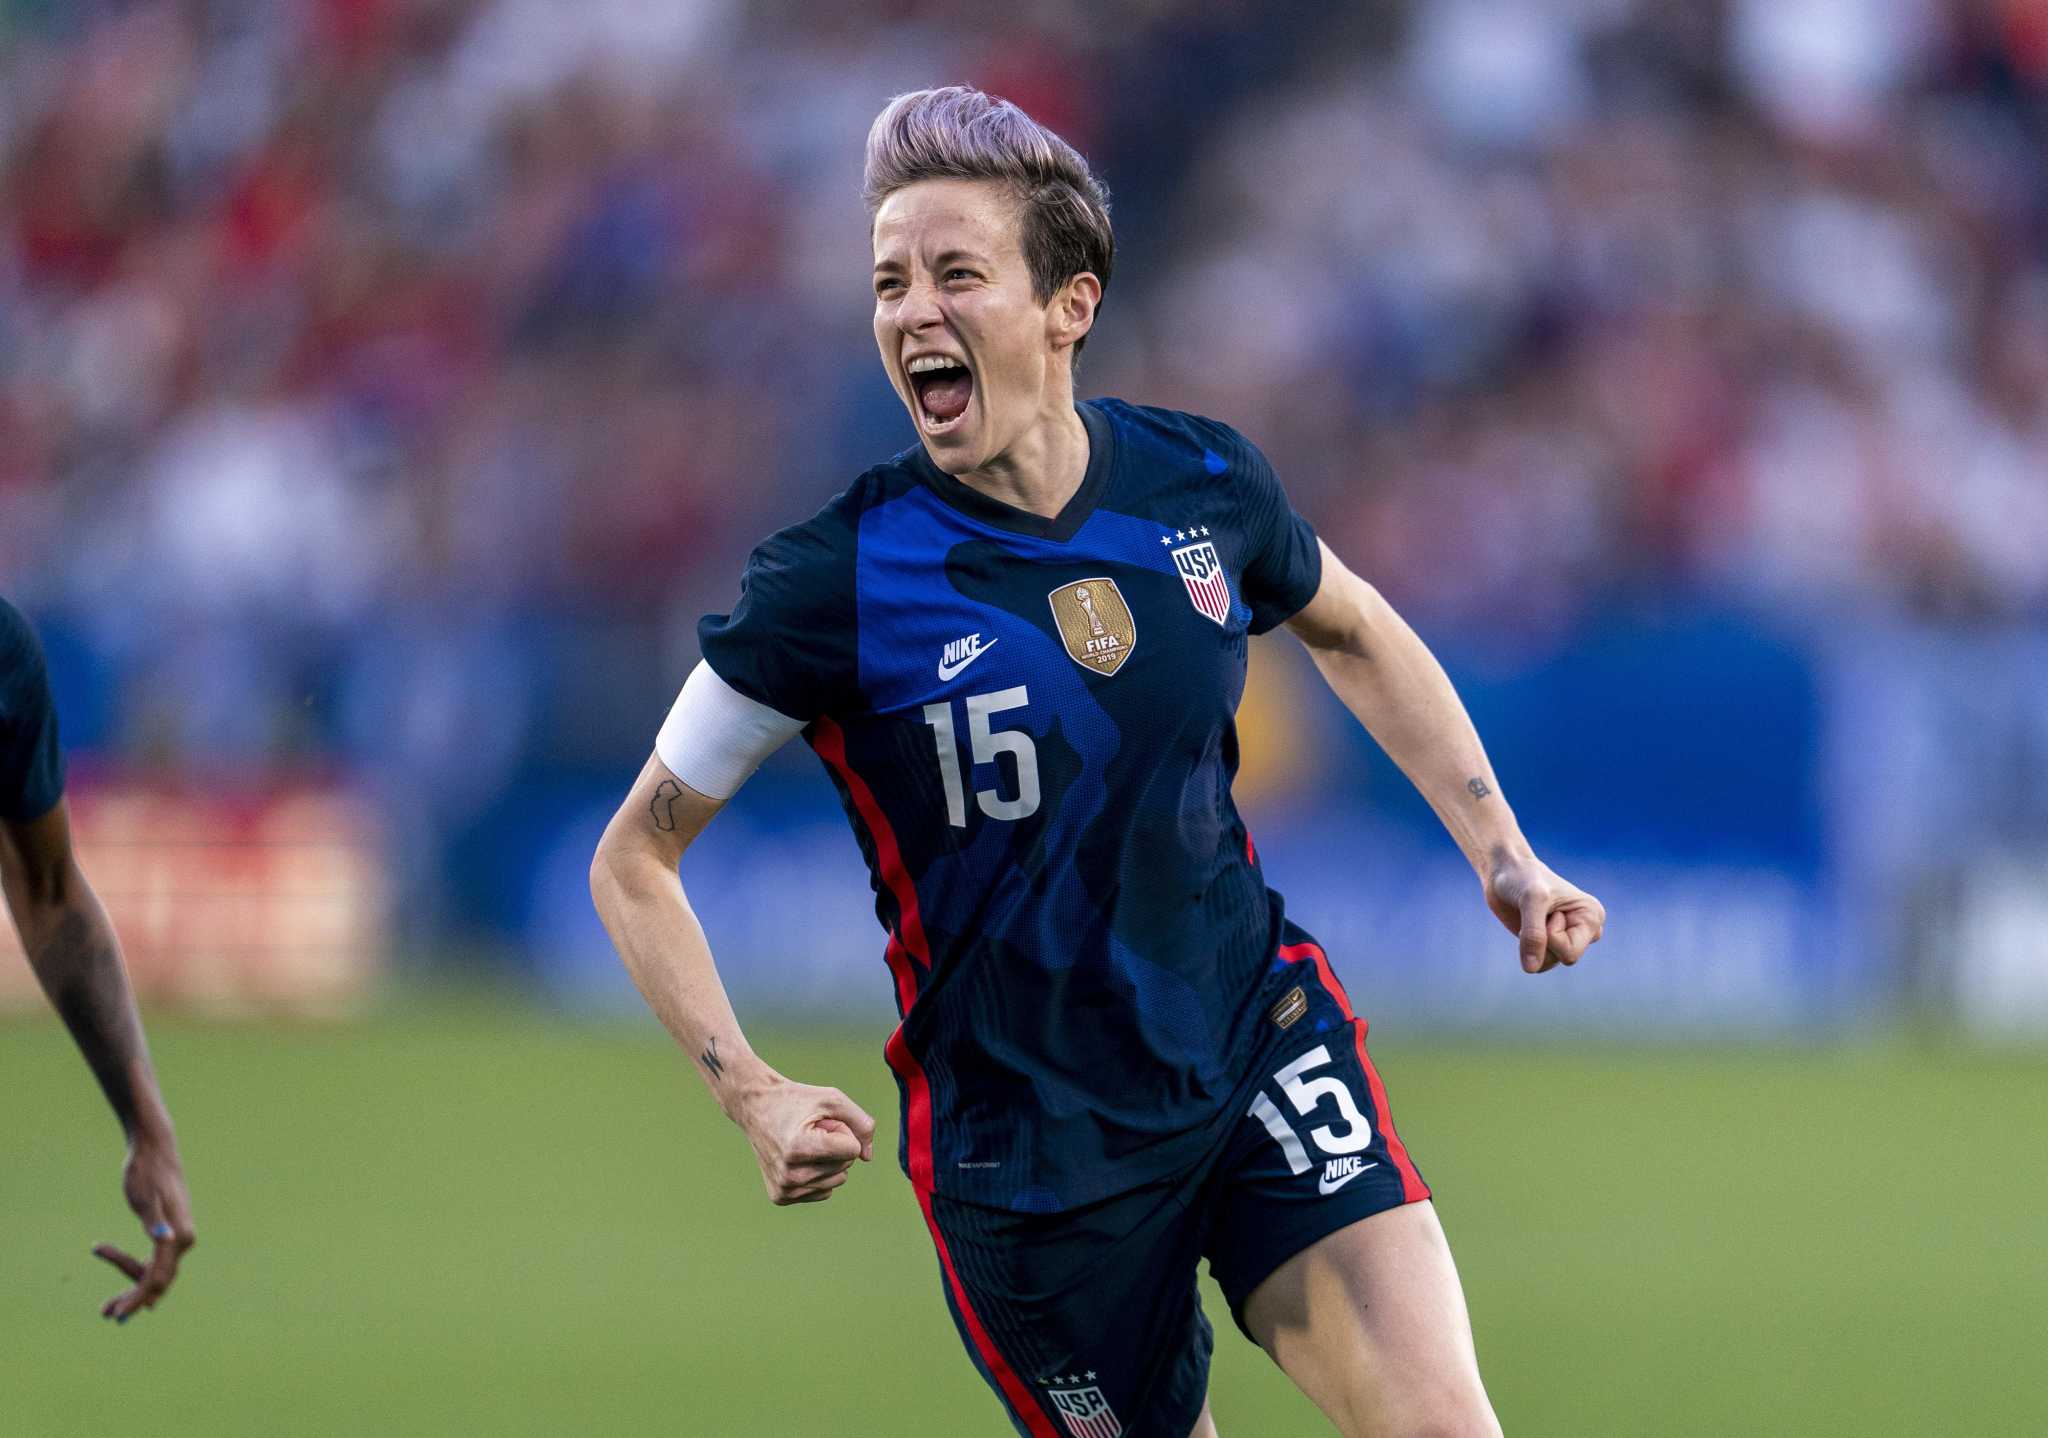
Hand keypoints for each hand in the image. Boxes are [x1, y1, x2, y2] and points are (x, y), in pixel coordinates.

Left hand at [95, 1132, 195, 1321]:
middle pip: (158, 1280)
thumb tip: (165, 1239)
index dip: (137, 1298)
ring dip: (131, 1287)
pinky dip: (133, 1268)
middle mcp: (182, 1240)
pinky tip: (108, 1258)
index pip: (157, 1278)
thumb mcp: (144, 1197)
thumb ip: (154, 1220)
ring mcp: (176, 1237)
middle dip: (133, 1298)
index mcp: (179, 1236)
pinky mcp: (167, 1231)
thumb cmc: (147, 1172)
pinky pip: (153, 1259)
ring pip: (155, 1272)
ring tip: (106, 1305)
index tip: (116, 1314)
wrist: (154, 1151)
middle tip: (105, 1313)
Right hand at [732, 1077, 875, 1205]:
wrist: (755, 1107)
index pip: (852, 1150)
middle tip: (811, 1130)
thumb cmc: (796, 1100)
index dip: (843, 1129)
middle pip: (845, 1166)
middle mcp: (789, 1174)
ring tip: (805, 1142)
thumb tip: (867, 1157)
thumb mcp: (832, 1099)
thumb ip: (861, 1123)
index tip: (820, 1121)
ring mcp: (784, 1189)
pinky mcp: (781, 1197)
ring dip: (829, 1160)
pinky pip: (823, 1191)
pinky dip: (819, 1174)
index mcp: (799, 1148)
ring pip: (837, 1180)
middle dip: (836, 1144)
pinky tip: (799, 1158)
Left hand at [1485, 854, 1605, 973]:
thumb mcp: (1531, 901)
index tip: (1548, 911)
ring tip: (1532, 917)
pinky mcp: (1549, 942)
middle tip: (1540, 914)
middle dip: (1543, 942)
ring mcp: (1568, 937)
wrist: (1504, 871)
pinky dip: (1526, 948)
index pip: (1571, 952)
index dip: (1550, 937)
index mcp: (1592, 916)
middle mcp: (1586, 929)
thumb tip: (1531, 969)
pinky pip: (1538, 963)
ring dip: (1533, 944)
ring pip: (1549, 963)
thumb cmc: (1523, 878)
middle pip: (1564, 959)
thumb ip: (1533, 936)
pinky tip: (1526, 926)